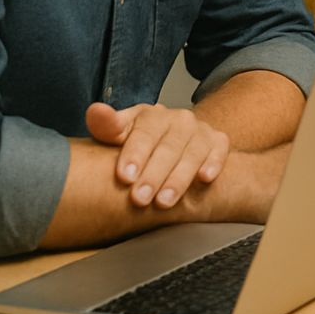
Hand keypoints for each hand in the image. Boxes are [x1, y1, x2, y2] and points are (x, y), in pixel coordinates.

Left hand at [85, 102, 229, 209]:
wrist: (174, 138)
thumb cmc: (141, 141)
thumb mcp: (122, 133)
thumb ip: (107, 126)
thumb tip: (95, 112)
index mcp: (152, 115)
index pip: (144, 133)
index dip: (135, 154)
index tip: (124, 177)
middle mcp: (179, 120)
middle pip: (168, 147)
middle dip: (154, 175)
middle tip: (140, 199)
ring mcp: (200, 131)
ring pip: (193, 153)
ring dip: (179, 178)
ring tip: (164, 202)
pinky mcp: (218, 142)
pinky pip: (219, 151)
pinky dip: (214, 163)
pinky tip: (204, 178)